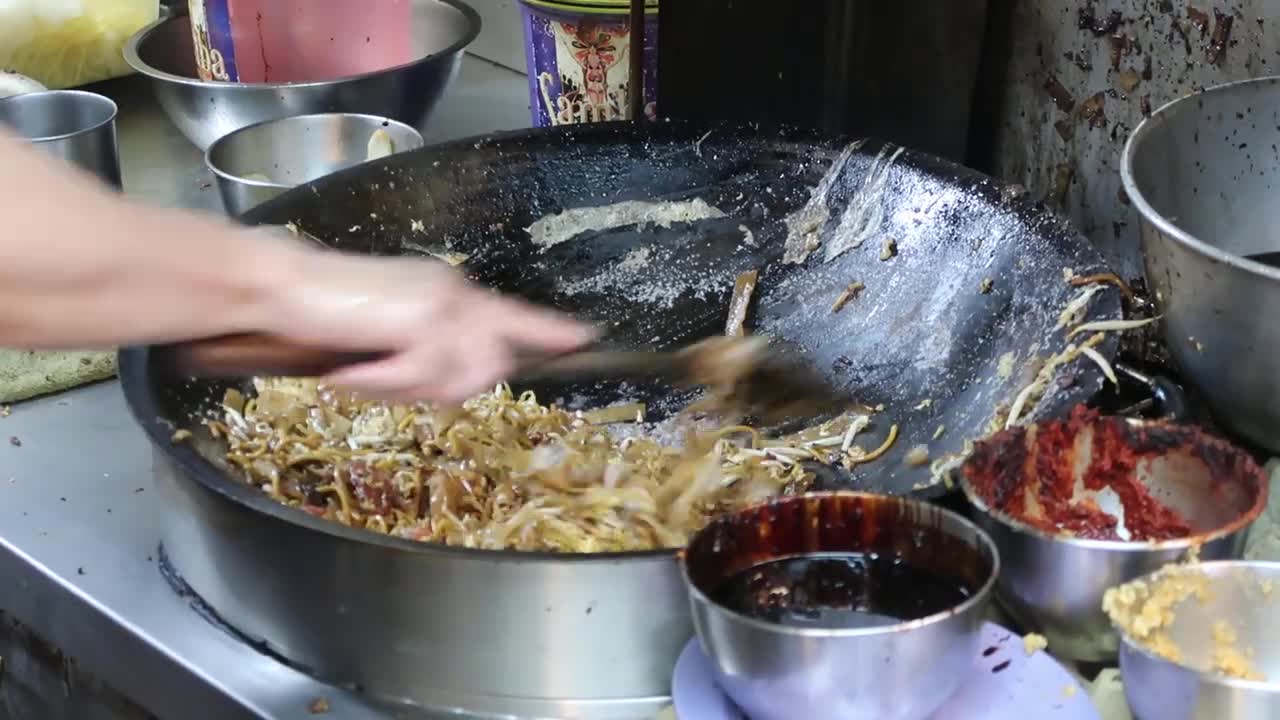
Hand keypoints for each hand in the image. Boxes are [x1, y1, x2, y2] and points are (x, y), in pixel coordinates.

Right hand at [263, 244, 594, 403]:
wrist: (282, 286)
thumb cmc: (324, 311)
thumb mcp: (388, 333)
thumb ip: (430, 351)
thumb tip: (460, 382)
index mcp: (450, 291)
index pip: (512, 314)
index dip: (549, 330)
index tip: (582, 337)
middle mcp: (454, 292)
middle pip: (488, 365)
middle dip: (443, 388)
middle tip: (384, 381)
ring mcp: (441, 306)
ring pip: (456, 379)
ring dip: (405, 389)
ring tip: (362, 372)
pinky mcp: (421, 322)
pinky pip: (420, 379)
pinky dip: (381, 385)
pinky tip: (349, 371)